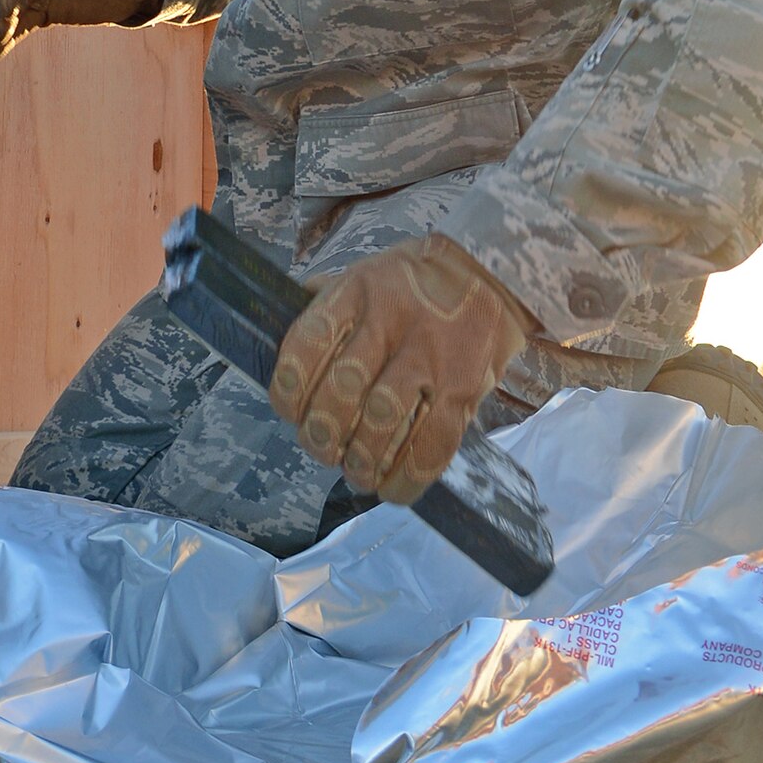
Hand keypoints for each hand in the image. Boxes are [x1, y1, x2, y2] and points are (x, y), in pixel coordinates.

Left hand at [269, 234, 533, 505]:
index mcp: (358, 291)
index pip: (309, 341)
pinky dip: (407, 476)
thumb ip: (325, 303)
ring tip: (354, 472)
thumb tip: (274, 330)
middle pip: (343, 387)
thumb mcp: (363, 273)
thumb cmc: (413, 281)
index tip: (287, 411)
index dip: (289, 385)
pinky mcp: (464, 386)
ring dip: (360, 458)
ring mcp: (430, 354)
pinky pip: (432, 441)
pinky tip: (391, 489)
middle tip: (320, 448)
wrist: (489, 273)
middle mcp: (391, 320)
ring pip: (383, 417)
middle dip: (321, 431)